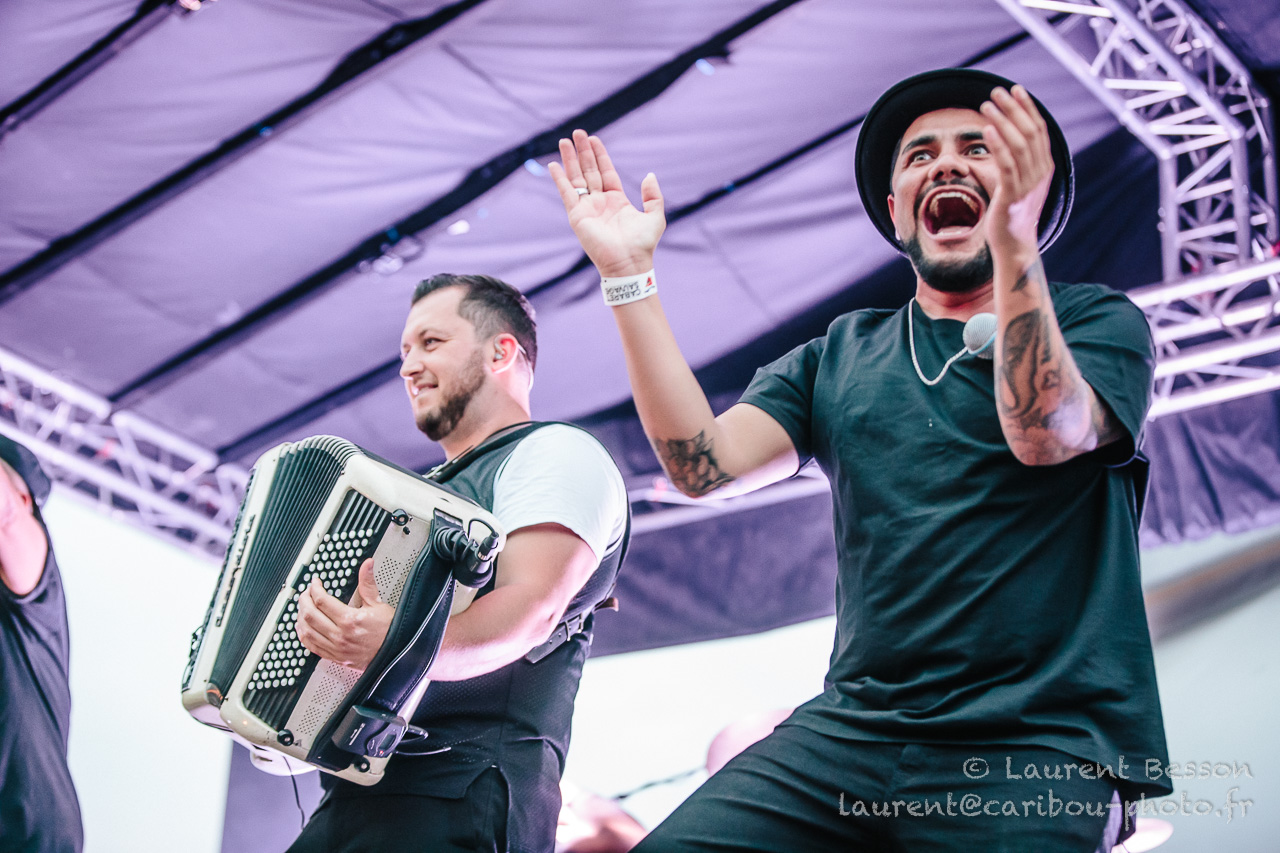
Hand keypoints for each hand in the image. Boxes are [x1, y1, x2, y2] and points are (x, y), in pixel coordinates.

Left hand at [295, 558, 392, 669]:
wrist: (397, 654)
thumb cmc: (390, 632)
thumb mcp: (378, 604)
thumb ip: (367, 583)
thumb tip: (367, 566)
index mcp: (350, 619)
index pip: (322, 600)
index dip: (314, 588)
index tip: (315, 583)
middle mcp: (340, 635)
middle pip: (310, 614)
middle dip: (304, 600)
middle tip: (306, 593)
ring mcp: (336, 648)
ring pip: (307, 631)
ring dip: (300, 617)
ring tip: (302, 608)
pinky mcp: (335, 657)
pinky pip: (311, 647)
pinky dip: (303, 636)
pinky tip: (303, 628)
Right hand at [549, 129, 664, 277]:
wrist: (629, 263)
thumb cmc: (642, 244)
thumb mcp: (655, 216)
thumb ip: (653, 195)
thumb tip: (650, 175)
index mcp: (617, 200)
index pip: (605, 171)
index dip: (600, 155)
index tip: (593, 138)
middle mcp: (600, 202)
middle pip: (589, 170)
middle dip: (583, 151)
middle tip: (577, 132)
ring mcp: (587, 208)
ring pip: (576, 178)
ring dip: (570, 159)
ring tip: (564, 141)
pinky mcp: (577, 216)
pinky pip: (567, 194)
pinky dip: (560, 179)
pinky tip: (553, 165)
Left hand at [980, 86, 1053, 262]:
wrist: (1014, 245)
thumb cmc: (1012, 213)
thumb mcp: (1020, 182)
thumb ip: (1019, 161)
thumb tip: (1008, 137)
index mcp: (1044, 167)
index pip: (1038, 129)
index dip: (1027, 107)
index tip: (1015, 89)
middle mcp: (1040, 173)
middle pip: (1029, 132)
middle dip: (1013, 108)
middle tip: (996, 91)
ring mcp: (1028, 185)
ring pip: (1018, 145)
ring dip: (1002, 122)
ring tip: (985, 105)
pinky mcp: (1012, 196)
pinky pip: (1006, 166)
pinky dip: (998, 146)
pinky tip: (987, 130)